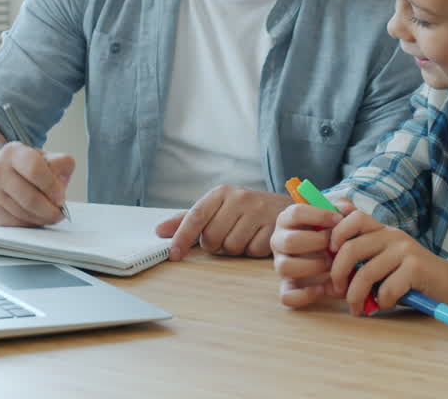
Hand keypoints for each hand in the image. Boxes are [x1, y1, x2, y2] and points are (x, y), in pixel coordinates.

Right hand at [0, 141, 75, 226]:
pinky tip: (37, 218)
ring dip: (41, 218)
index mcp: (13, 152)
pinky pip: (15, 224)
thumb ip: (60, 163)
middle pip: (29, 198)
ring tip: (50, 215)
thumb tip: (60, 182)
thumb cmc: (28, 167)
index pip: (34, 170)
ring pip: (22, 213)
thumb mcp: (46, 157)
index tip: (60, 198)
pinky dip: (30, 224)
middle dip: (49, 210)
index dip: (51, 187)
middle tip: (59, 213)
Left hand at [154, 186, 292, 259]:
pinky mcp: (275, 227)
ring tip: (244, 235)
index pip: (195, 215)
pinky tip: (258, 239)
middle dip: (215, 244)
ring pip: (232, 247)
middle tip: (226, 235)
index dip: (182, 237)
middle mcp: (240, 198)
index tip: (173, 254)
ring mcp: (259, 211)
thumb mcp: (217, 209)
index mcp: (222, 192)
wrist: (288, 209)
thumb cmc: (244, 212)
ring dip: (235, 249)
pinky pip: (252, 251)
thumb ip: (188, 220)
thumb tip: (159, 231)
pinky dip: (252, 251)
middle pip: (212, 237)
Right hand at [270, 203, 345, 307]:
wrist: (324, 250)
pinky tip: (323, 288)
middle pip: (289, 241)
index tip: (339, 221)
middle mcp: (279, 241)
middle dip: (318, 243)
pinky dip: (305, 295)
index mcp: (287, 220)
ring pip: (284, 267)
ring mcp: (281, 264)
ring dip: (312, 267)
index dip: (319, 215)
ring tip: (331, 265)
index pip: (296, 213)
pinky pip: (286, 295)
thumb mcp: (334, 215)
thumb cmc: (328, 229)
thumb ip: (342, 207)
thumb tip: (348, 209)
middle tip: (336, 246)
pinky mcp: (287, 286)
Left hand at [328, 203, 447, 314]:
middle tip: (338, 291)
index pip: (353, 218)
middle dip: (338, 274)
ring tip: (357, 308)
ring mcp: (405, 249)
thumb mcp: (382, 265)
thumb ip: (359, 264)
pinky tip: (385, 305)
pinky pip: (387, 288)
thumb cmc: (409, 279)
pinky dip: (381, 301)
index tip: (330, 255)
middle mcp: (393, 234)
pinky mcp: (416, 267)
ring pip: (366, 272)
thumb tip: (325, 279)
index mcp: (382, 230)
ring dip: (356, 296)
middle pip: (351, 248)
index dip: (336, 234)